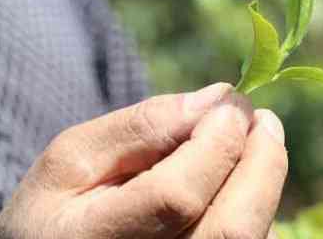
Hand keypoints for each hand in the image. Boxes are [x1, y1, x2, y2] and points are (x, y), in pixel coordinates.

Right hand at [0, 83, 287, 238]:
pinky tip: (236, 178)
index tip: (230, 102)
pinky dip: (255, 202)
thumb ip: (142, 126)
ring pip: (250, 236)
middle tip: (262, 118)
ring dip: (264, 179)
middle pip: (234, 228)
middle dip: (262, 161)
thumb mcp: (73, 157)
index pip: (177, 195)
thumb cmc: (57, 206)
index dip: (215, 143)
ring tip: (254, 140)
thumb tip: (216, 98)